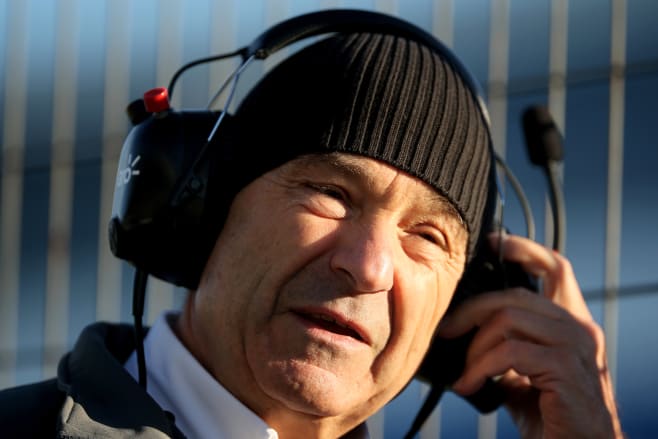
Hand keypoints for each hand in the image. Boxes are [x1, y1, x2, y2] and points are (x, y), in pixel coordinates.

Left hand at [438, 233, 622, 437]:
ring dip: (475, 347)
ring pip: (508, 319)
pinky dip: (479, 367)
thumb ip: (506, 346)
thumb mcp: (524, 374)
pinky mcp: (565, 368)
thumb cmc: (550, 416)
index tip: (492, 243)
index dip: (523, 249)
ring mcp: (576, 346)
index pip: (555, 268)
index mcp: (572, 323)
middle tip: (447, 330)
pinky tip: (468, 386)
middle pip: (515, 294)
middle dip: (472, 309)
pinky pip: (509, 352)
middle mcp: (579, 328)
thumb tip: (461, 331)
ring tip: (465, 373)